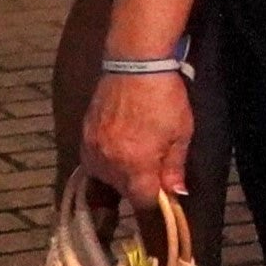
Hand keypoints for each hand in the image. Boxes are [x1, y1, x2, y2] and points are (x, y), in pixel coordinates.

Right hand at [80, 72, 196, 206]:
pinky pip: (94, 160)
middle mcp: (110, 165)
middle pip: (123, 191)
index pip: (143, 201)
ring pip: (107, 177)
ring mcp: (93, 151)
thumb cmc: (164, 97)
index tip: (164, 191)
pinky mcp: (84, 136)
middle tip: (152, 164)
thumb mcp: (181, 132)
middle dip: (139, 185)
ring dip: (121, 173)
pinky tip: (118, 146)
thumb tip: (176, 193)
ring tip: (135, 153)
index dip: (156, 199)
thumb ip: (175, 167)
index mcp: (136, 167)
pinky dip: (106, 159)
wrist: (135, 64)